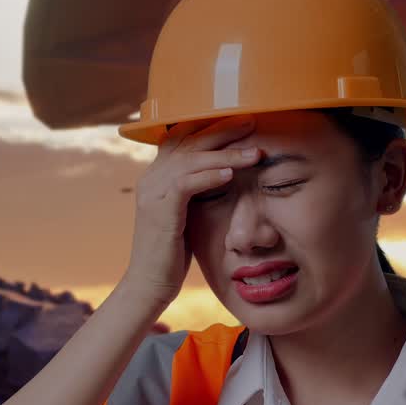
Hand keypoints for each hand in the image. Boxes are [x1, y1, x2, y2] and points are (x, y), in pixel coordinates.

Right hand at [122, 115, 260, 309]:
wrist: (149, 284)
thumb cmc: (172, 253)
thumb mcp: (186, 214)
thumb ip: (197, 191)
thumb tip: (224, 175)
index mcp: (156, 175)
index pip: (181, 137)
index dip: (209, 126)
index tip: (241, 120)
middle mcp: (151, 177)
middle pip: (189, 141)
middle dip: (223, 130)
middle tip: (253, 122)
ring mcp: (152, 192)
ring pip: (192, 160)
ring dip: (227, 154)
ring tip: (255, 153)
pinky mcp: (159, 210)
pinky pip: (186, 184)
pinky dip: (209, 176)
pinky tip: (231, 174)